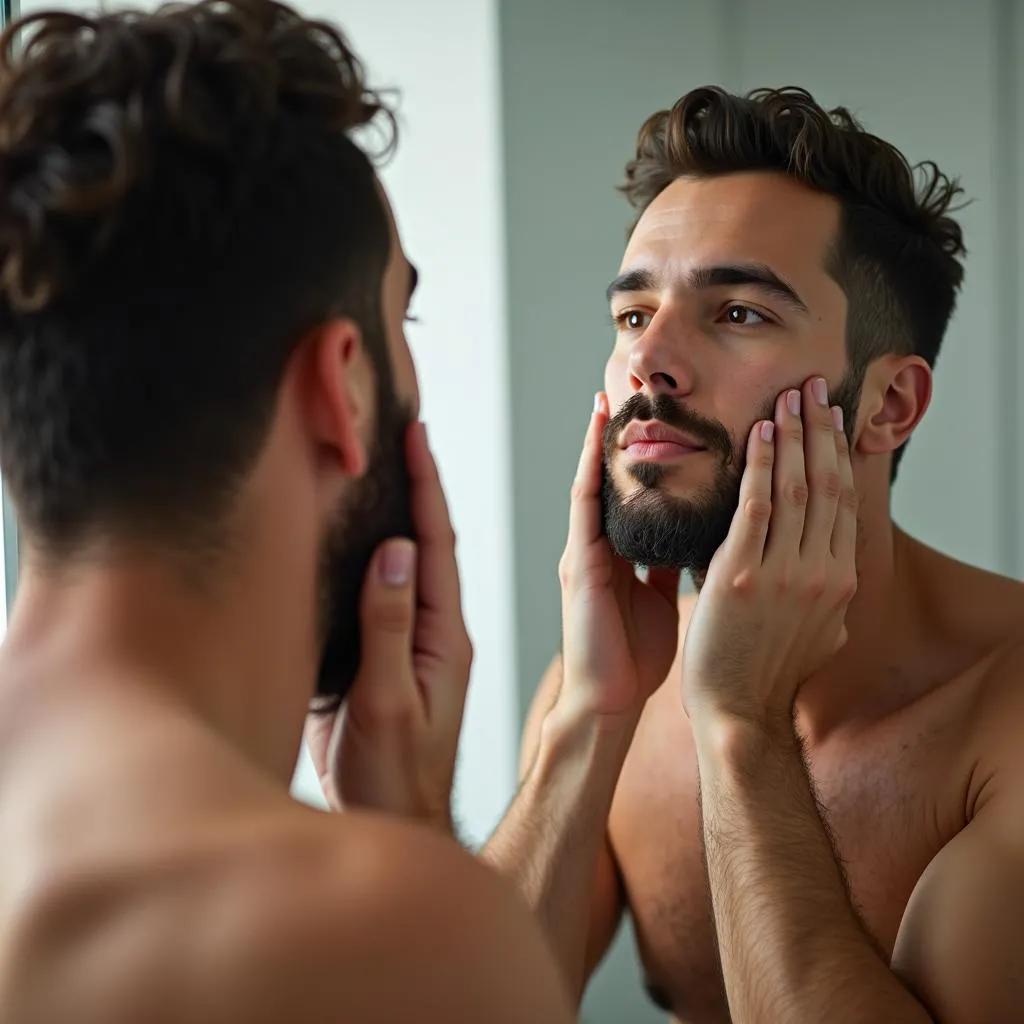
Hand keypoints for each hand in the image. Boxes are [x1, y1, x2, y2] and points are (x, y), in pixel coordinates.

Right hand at [304, 423, 472, 833]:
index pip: (435, 546)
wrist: (397, 822)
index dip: (426, 488)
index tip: (417, 436)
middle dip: (421, 487)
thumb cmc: (393, 774)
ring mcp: (416, 644)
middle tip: (409, 433)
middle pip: (429, 545)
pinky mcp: (392, 659)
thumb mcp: (386, 701)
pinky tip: (370, 537)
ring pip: (410, 567)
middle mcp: (435, 631)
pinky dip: (381, 556)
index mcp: (443, 636)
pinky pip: (389, 594)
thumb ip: (389, 627)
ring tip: (394, 468)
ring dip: (405, 515)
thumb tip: (395, 550)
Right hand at [556, 392, 681, 727]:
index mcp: (624, 552)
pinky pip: (585, 503)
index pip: (640, 490)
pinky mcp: (579, 561)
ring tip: (612, 392)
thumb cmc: (635, 655)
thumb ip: (671, 565)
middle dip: (623, 431)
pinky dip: (591, 466)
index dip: (651, 451)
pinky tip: (597, 434)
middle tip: (636, 383)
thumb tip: (700, 538)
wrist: (608, 700)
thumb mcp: (661, 598)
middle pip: (615, 476)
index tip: (667, 412)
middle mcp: (601, 543)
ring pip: (596, 479)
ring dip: (603, 436)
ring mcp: (585, 549)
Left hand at [681, 377, 856, 725]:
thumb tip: (830, 562)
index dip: (837, 453)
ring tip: (787, 398)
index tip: (830, 417)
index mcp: (840, 581)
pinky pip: (756, 507)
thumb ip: (825, 591)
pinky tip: (759, 433)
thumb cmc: (768, 671)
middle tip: (812, 388)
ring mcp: (784, 573)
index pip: (844, 502)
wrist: (738, 711)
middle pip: (826, 485)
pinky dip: (761, 466)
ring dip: (792, 437)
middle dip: (819, 430)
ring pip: (796, 488)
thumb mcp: (819, 630)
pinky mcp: (742, 576)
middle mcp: (822, 572)